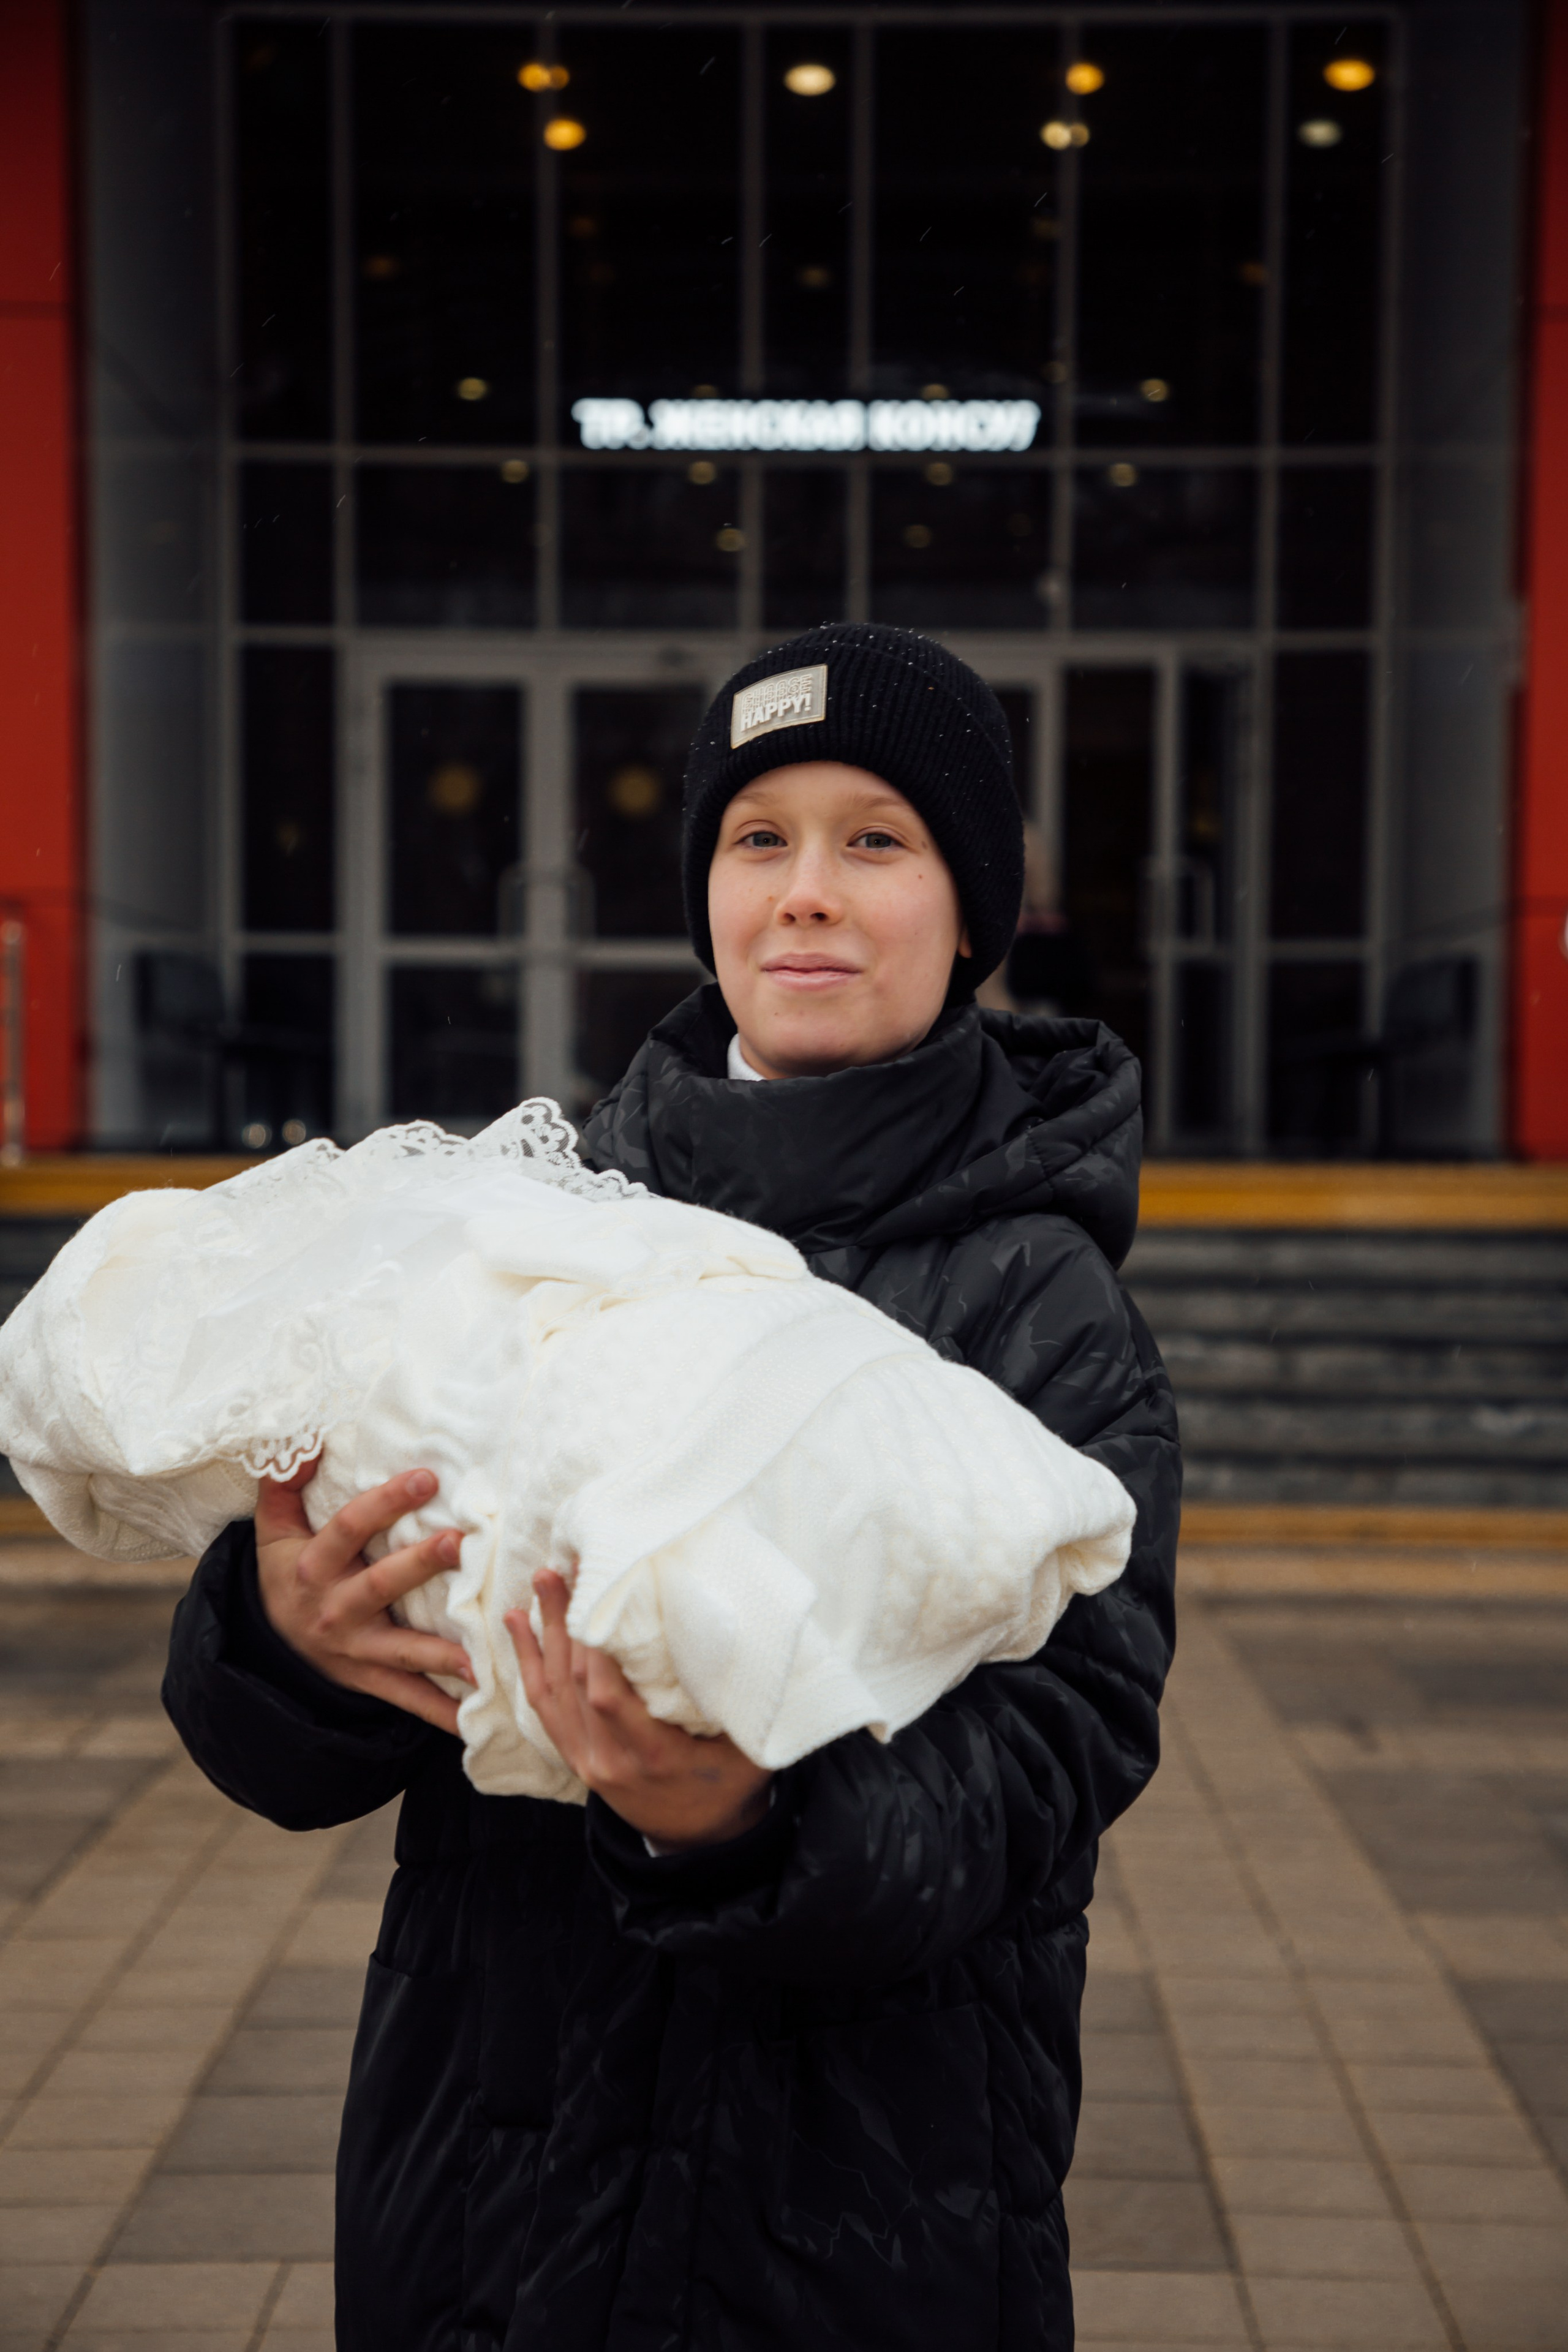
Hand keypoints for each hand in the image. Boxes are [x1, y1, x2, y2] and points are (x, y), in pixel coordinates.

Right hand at [255, 1461, 474, 1734]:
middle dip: (419, 1564)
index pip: (347, 1528)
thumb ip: (286, 1484)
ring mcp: (352, 1651)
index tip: (427, 1477)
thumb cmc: (286, 1569)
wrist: (268, 1643)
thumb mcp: (273, 1529)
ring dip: (441, 1652)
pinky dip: (441, 1710)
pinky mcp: (369, 1680)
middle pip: (379, 1585)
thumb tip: (309, 1439)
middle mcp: (332, 1610)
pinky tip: (476, 1716)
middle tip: (459, 1542)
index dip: (384, 1502)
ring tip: (481, 1652)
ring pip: (400, 1650)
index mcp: (311, 1565)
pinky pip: (408, 1698)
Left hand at [506, 1569, 771, 1849]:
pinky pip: (543, 1706)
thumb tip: (751, 1640)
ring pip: (554, 1690)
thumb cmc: (730, 1788)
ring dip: (545, 1631)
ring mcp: (587, 1761)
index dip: (596, 1645)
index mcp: (652, 1756)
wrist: (699, 1843)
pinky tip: (518, 1623)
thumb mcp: (750, 1753)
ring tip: (543, 1580)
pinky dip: (529, 1662)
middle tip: (568, 1566)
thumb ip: (741, 1706)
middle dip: (569, 1621)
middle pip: (575, 1683)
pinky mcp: (576, 1757)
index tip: (602, 1592)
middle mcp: (608, 1760)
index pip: (608, 1696)